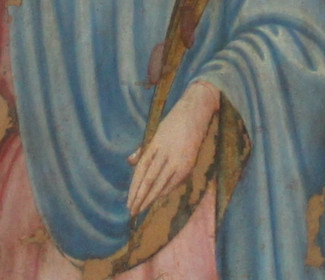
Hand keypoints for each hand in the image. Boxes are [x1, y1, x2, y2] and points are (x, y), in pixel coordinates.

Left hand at [127, 81, 219, 215]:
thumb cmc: (173, 122)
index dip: (134, 188)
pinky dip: (165, 191)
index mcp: (154, 144)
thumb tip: (129, 161)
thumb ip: (143, 149)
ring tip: (142, 209)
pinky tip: (158, 199)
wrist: (196, 113)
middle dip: (140, 198)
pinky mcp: (189, 163)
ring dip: (151, 198)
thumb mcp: (155, 132)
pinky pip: (175, 182)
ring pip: (162, 183)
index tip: (128, 201)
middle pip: (149, 180)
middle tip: (132, 212)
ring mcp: (178, 159)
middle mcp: (165, 153)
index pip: (141, 171)